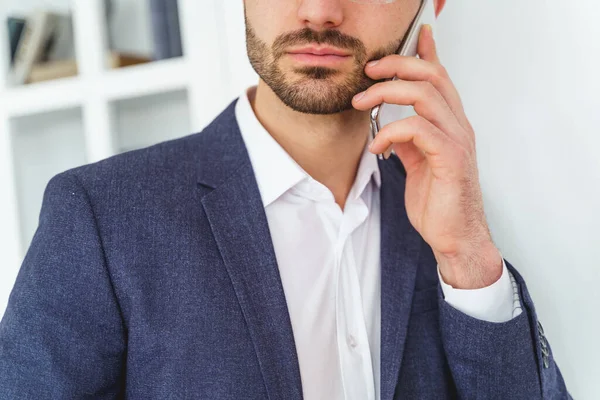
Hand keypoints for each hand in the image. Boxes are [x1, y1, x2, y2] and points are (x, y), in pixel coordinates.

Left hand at [351, 25, 501, 288]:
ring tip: (361, 104)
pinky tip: (377, 147)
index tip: (414, 35)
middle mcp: (458, 126)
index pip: (440, 78)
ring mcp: (457, 141)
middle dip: (396, 66)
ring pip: (424, 95)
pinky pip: (417, 129)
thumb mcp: (418, 163)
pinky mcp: (450, 158)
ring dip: (385, 93)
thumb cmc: (438, 202)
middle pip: (431, 75)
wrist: (455, 237)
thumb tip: (389, 125)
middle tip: (368, 72)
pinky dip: (390, 132)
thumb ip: (408, 140)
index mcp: (451, 124)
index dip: (427, 53)